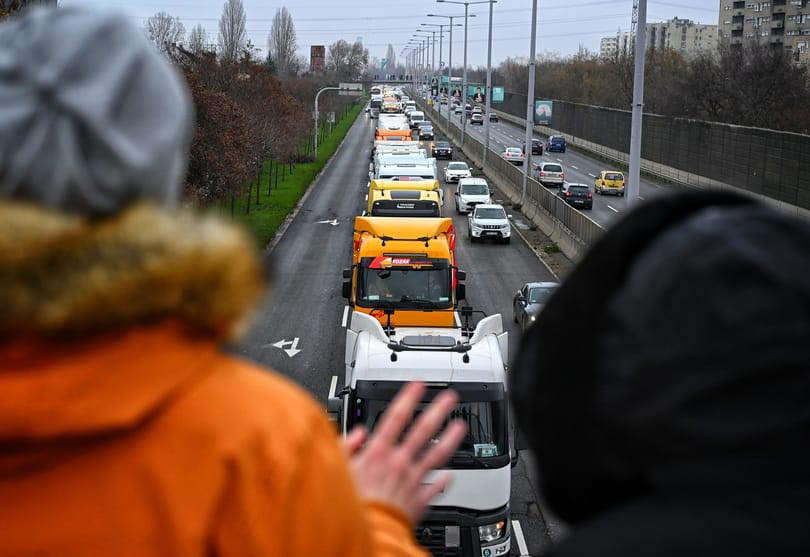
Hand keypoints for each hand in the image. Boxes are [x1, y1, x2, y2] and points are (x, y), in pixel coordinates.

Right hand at [342, 382, 465, 524]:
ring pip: (436, 455)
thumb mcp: (338, 470)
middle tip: (450, 398)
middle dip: (437, 411)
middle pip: (422, 431)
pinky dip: (444, 481)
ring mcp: (412, 481)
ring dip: (450, 439)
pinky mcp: (419, 501)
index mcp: (377, 453)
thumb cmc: (349, 505)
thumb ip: (346, 447)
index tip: (419, 386)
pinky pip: (436, 488)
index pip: (396, 418)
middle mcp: (398, 463)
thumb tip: (356, 433)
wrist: (366, 533)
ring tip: (461, 427)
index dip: (408, 399)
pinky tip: (450, 475)